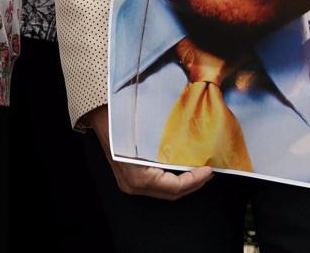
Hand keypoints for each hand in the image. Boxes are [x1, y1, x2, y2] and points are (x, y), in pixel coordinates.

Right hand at [84, 105, 212, 199]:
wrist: (100, 116)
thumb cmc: (123, 121)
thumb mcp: (150, 133)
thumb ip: (170, 144)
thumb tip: (194, 144)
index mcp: (140, 178)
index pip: (175, 187)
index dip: (195, 180)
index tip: (209, 171)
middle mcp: (134, 186)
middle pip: (172, 194)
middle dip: (193, 184)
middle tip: (207, 173)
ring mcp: (131, 185)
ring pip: (165, 191)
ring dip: (183, 183)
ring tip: (198, 172)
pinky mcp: (130, 180)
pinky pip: (156, 185)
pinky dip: (171, 180)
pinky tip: (180, 170)